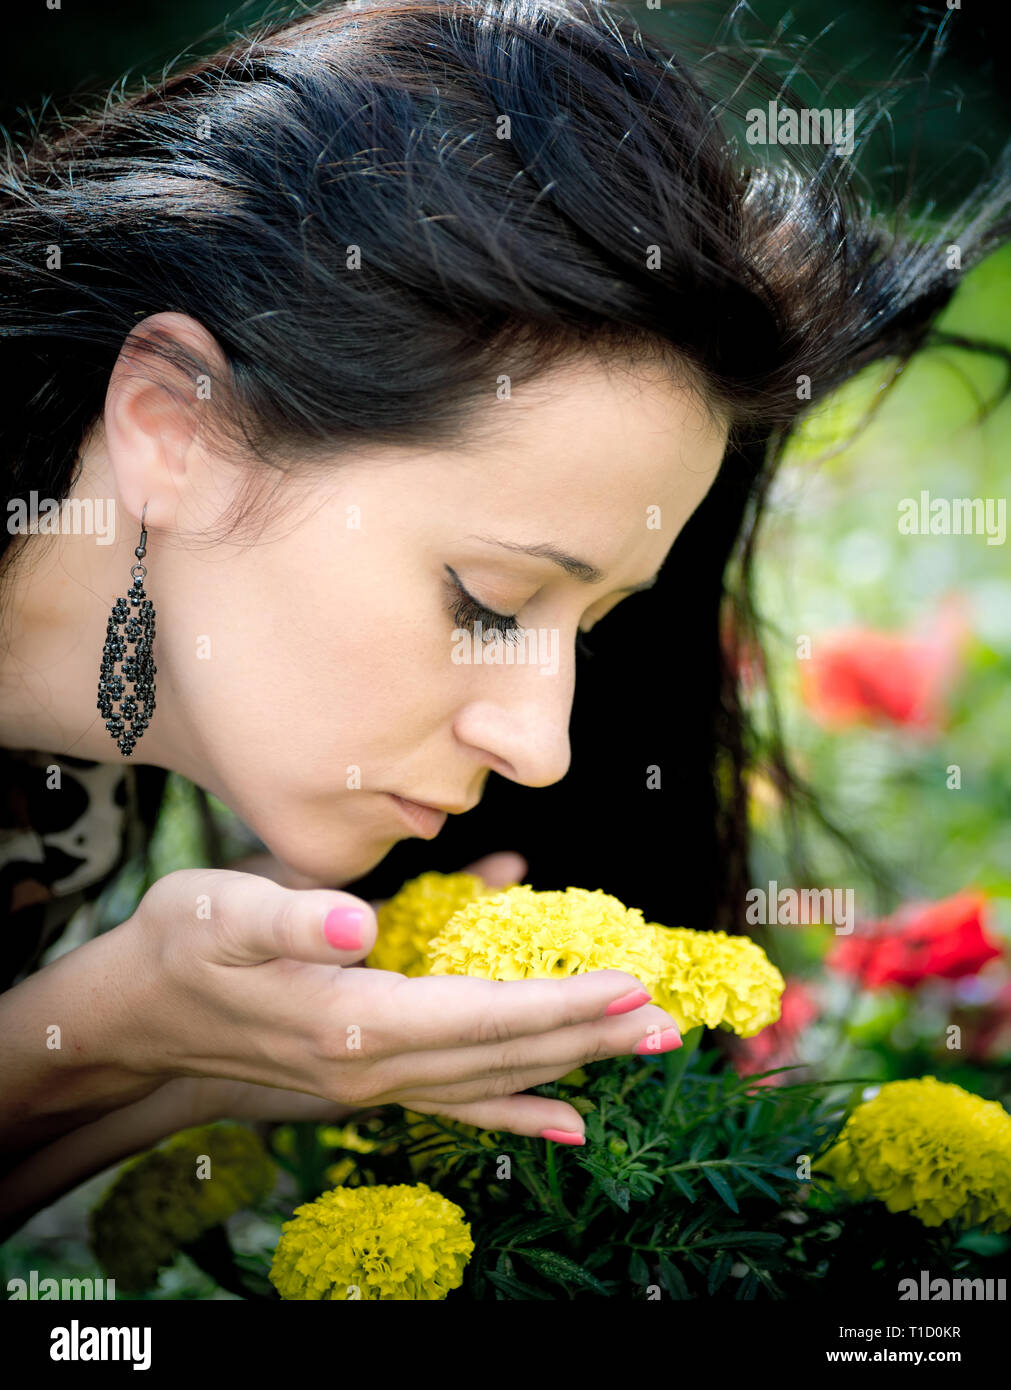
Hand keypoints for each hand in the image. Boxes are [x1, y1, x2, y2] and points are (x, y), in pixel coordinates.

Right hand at [119, 866, 677, 1140]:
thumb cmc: (178, 946)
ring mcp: (372, 1084)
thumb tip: (360, 925)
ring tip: (641, 1053)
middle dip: (591, 1035)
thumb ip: (297, 919)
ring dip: (573, 1064)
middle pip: (504, 1054)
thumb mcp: (222, 911)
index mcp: (352, 1020)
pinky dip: (521, 1110)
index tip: (629, 983)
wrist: (133, 1017)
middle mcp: (374, 1066)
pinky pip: (462, 1101)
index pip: (483, 1014)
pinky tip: (567, 1122)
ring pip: (494, 1079)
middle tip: (668, 1022)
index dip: (561, 1000)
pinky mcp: (368, 1080)